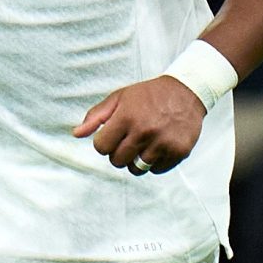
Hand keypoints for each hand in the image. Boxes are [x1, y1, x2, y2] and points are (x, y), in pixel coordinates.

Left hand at [74, 75, 205, 175]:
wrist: (186, 91)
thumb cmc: (148, 95)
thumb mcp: (120, 98)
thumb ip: (96, 116)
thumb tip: (76, 134)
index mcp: (127, 117)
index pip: (101, 147)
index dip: (104, 143)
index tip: (113, 135)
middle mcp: (144, 131)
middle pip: (117, 161)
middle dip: (118, 153)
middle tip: (128, 140)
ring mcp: (163, 143)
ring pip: (136, 169)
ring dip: (136, 160)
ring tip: (142, 144)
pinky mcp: (179, 151)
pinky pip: (156, 170)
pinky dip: (154, 163)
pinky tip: (158, 147)